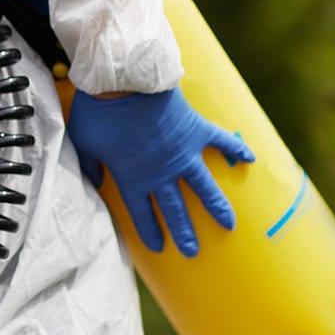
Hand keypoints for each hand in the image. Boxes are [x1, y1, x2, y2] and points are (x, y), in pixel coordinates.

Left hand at [67, 87, 254, 256]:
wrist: (124, 81)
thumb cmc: (99, 111)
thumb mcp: (84, 144)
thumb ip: (91, 168)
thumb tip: (94, 183)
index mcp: (133, 178)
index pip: (143, 213)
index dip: (151, 231)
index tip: (160, 248)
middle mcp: (162, 172)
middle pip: (176, 210)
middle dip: (185, 233)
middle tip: (193, 252)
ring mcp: (184, 153)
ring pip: (204, 188)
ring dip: (217, 207)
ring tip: (230, 225)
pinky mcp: (197, 131)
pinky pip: (222, 143)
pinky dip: (236, 150)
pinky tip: (250, 160)